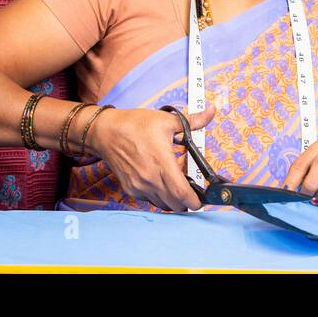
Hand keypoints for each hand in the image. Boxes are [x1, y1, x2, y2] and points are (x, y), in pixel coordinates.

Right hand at [87, 104, 216, 212]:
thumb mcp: (166, 120)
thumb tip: (212, 111)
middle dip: (186, 200)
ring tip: (173, 179)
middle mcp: (150, 178)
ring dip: (172, 198)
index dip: (194, 201)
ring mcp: (139, 186)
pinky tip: (159, 178)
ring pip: (162, 204)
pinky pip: (150, 199)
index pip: (181, 193)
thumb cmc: (134, 125)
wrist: (106, 132)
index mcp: (162, 162)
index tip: (201, 200)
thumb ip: (193, 120)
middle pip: (175, 204)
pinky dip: (159, 195)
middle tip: (189, 186)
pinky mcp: (131, 188)